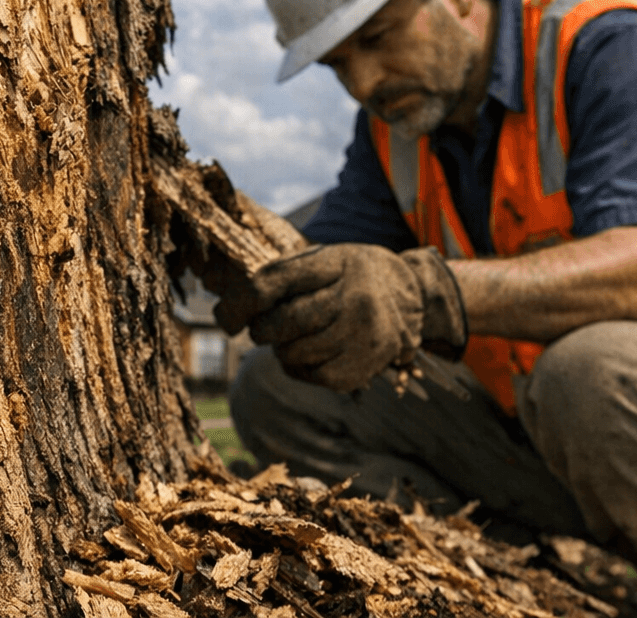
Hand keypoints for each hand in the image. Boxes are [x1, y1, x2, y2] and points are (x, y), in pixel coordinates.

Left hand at [215, 243, 467, 392]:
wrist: (410, 294)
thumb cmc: (349, 276)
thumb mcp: (321, 260)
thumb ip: (280, 278)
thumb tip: (227, 312)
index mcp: (335, 262)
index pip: (271, 283)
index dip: (238, 303)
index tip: (226, 318)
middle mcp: (354, 297)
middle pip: (280, 323)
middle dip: (262, 329)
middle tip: (266, 327)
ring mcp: (364, 334)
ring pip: (292, 354)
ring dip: (283, 349)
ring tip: (300, 336)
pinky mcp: (367, 366)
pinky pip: (311, 376)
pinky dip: (301, 368)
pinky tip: (313, 353)